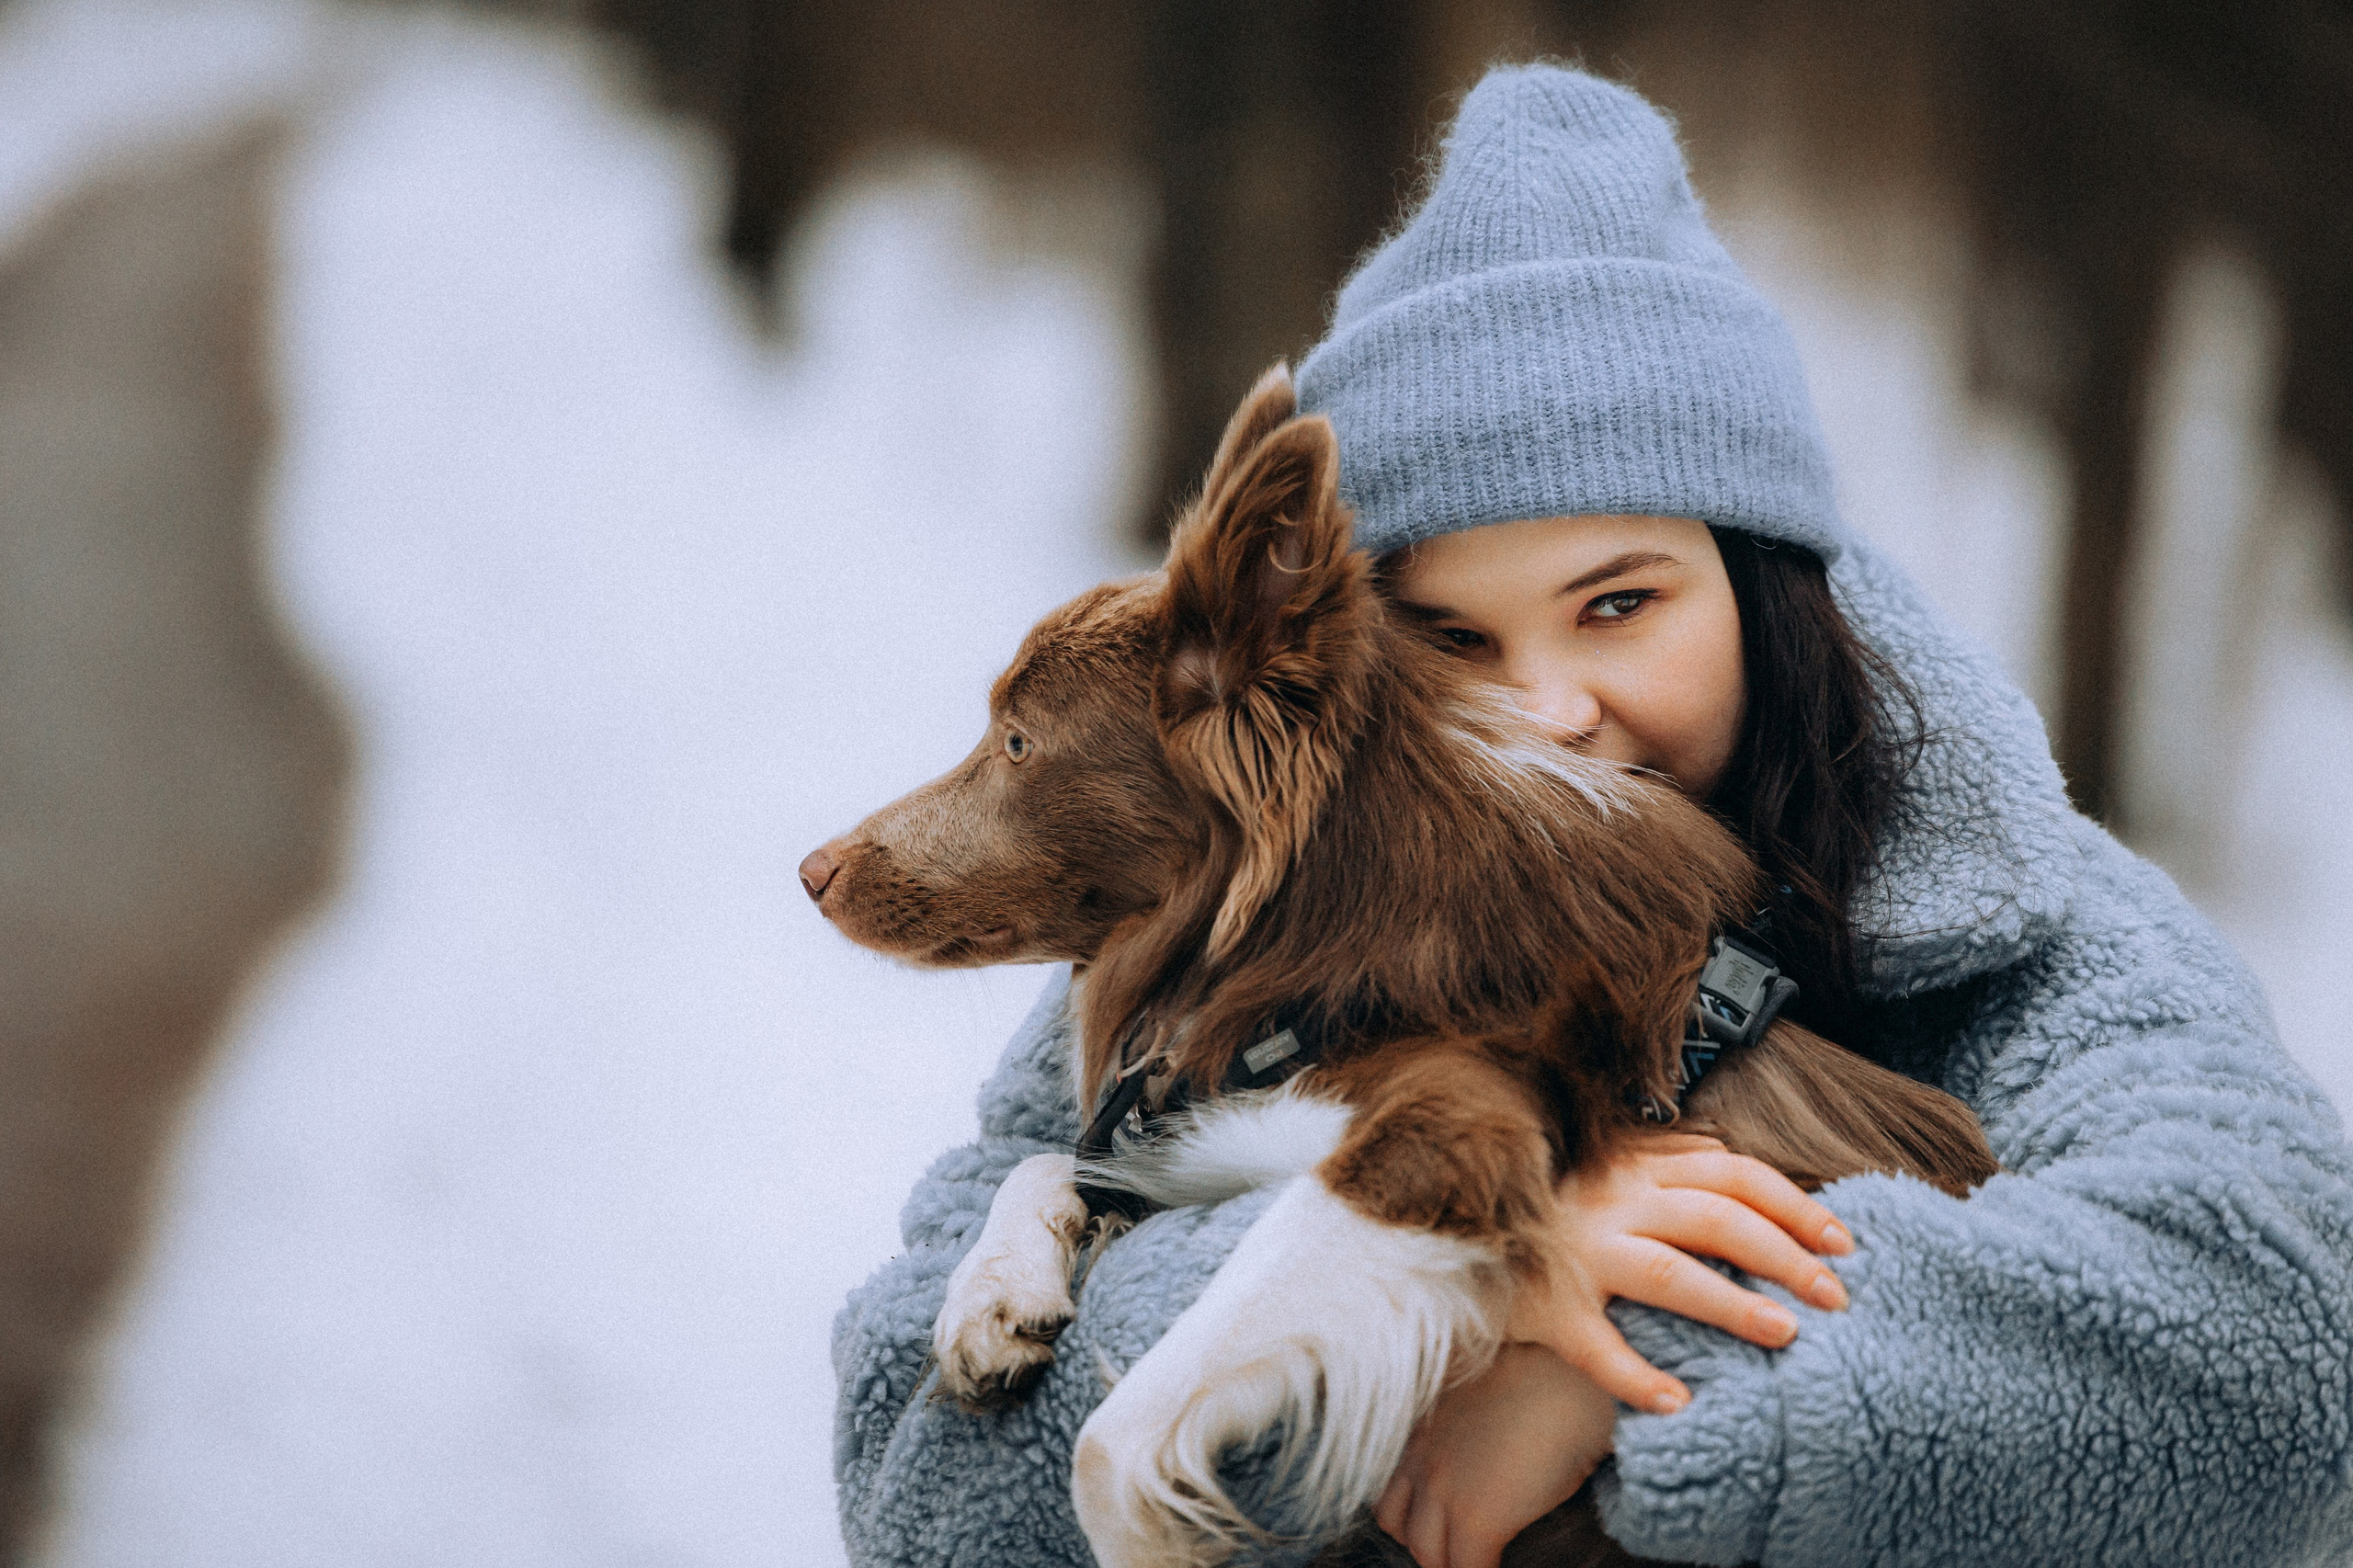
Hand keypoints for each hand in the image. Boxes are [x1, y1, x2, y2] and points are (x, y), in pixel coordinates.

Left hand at [1375, 1343, 1614, 1567]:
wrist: (1570, 1377)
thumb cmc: (1548, 1379)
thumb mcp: (1492, 1405)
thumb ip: (1473, 1445)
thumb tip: (1491, 1478)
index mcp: (1422, 1429)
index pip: (1391, 1490)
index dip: (1415, 1514)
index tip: (1442, 1525)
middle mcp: (1423, 1459)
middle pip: (1396, 1524)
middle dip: (1427, 1541)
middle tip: (1459, 1548)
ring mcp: (1445, 1489)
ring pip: (1425, 1553)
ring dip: (1450, 1561)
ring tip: (1480, 1560)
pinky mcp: (1477, 1518)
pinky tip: (1503, 1566)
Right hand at [1511, 1133, 1853, 1412]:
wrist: (1454, 1233)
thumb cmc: (1549, 1206)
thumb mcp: (1609, 1168)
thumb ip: (1669, 1162)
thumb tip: (1745, 1167)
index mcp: (1636, 1167)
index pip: (1734, 1173)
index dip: (1795, 1205)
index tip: (1844, 1242)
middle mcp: (1613, 1202)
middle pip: (1716, 1220)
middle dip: (1785, 1257)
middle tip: (1835, 1298)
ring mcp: (1578, 1252)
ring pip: (1668, 1273)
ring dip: (1731, 1305)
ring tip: (1785, 1335)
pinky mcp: (1546, 1305)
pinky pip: (1594, 1345)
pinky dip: (1635, 1376)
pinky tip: (1677, 1402)